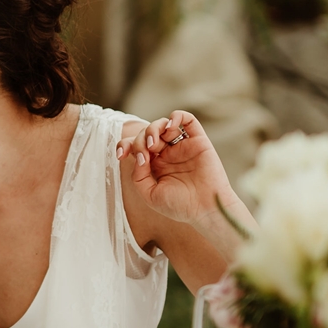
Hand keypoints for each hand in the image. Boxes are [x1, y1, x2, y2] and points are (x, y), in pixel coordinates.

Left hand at [119, 111, 244, 231]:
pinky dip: (177, 116)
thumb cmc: (180, 206)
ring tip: (154, 144)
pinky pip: (188, 120)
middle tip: (145, 155)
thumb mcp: (150, 195)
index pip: (136, 146)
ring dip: (154, 128)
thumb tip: (138, 156)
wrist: (206, 210)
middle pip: (147, 134)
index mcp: (156, 165)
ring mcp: (183, 146)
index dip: (125, 145)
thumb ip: (139, 176)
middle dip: (140, 140)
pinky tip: (170, 127)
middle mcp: (168, 153)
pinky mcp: (198, 141)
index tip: (121, 155)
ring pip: (164, 124)